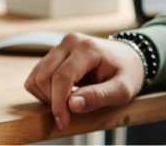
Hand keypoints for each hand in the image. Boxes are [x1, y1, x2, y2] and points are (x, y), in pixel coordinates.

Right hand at [24, 32, 144, 131]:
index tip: (63, 123)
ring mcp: (60, 46)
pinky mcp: (54, 54)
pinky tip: (63, 94)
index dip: (58, 104)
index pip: (62, 78)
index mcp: (89, 48)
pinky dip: (43, 91)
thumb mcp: (123, 89)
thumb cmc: (128, 73)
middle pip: (44, 78)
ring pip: (36, 77)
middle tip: (71, 112)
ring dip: (47, 97)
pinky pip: (36, 76)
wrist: (129, 58)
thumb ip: (99, 97)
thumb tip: (72, 105)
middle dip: (53, 101)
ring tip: (70, 101)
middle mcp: (71, 42)